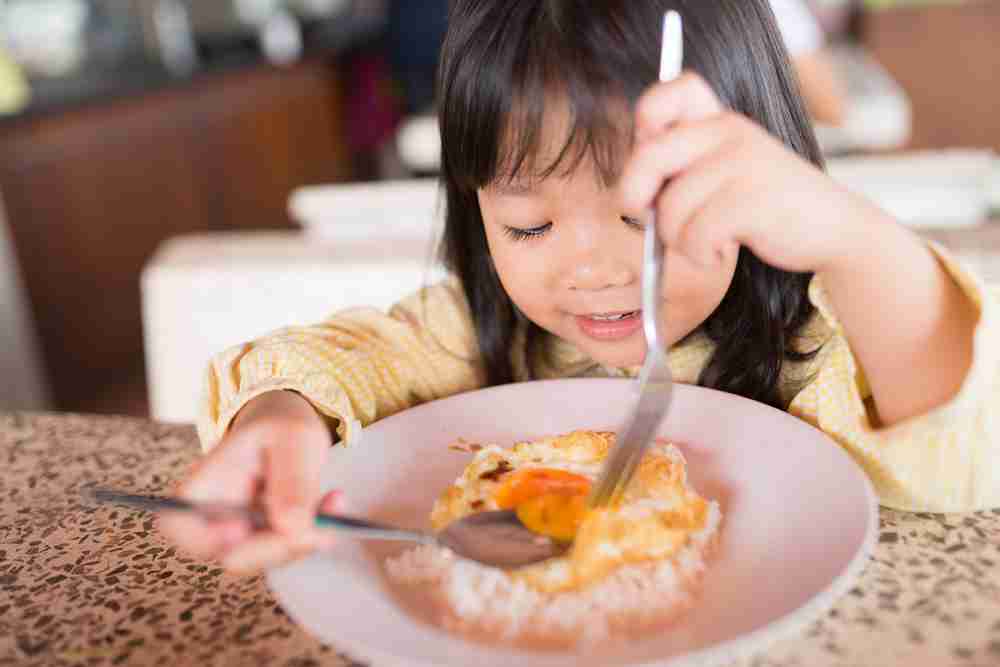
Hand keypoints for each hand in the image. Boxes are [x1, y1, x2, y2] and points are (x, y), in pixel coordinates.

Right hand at [157, 391, 339, 574]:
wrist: (289, 429)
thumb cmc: (282, 424)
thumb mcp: (294, 437)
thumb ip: (292, 479)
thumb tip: (291, 529)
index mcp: (202, 484)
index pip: (181, 528)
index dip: (208, 540)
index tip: (245, 527)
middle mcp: (215, 517)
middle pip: (234, 556)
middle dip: (281, 545)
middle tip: (321, 523)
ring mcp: (241, 533)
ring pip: (268, 558)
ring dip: (307, 537)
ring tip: (334, 501)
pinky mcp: (267, 539)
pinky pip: (289, 549)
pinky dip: (316, 533)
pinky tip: (334, 504)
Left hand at [619, 73, 884, 275]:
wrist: (835, 231)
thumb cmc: (769, 208)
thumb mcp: (728, 173)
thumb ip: (685, 169)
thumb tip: (629, 192)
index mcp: (720, 122)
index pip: (673, 91)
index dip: (646, 120)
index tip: (647, 153)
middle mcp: (730, 133)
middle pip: (648, 157)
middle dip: (633, 195)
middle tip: (643, 216)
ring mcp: (742, 164)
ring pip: (669, 210)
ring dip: (678, 240)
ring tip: (707, 242)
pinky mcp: (750, 201)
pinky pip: (694, 236)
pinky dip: (700, 256)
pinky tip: (721, 252)